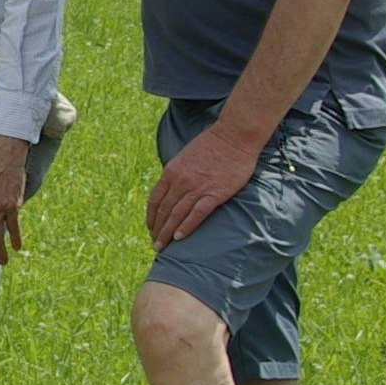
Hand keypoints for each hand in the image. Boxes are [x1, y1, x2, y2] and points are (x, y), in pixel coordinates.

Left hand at [148, 119, 263, 247]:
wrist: (234, 136)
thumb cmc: (212, 145)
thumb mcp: (185, 157)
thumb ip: (177, 174)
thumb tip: (171, 190)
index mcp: (171, 172)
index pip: (155, 200)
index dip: (151, 217)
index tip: (151, 229)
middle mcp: (180, 181)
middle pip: (164, 211)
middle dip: (157, 230)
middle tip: (155, 245)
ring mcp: (197, 187)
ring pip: (176, 215)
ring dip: (167, 233)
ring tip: (163, 247)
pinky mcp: (214, 193)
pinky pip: (196, 214)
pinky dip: (186, 227)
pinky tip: (180, 238)